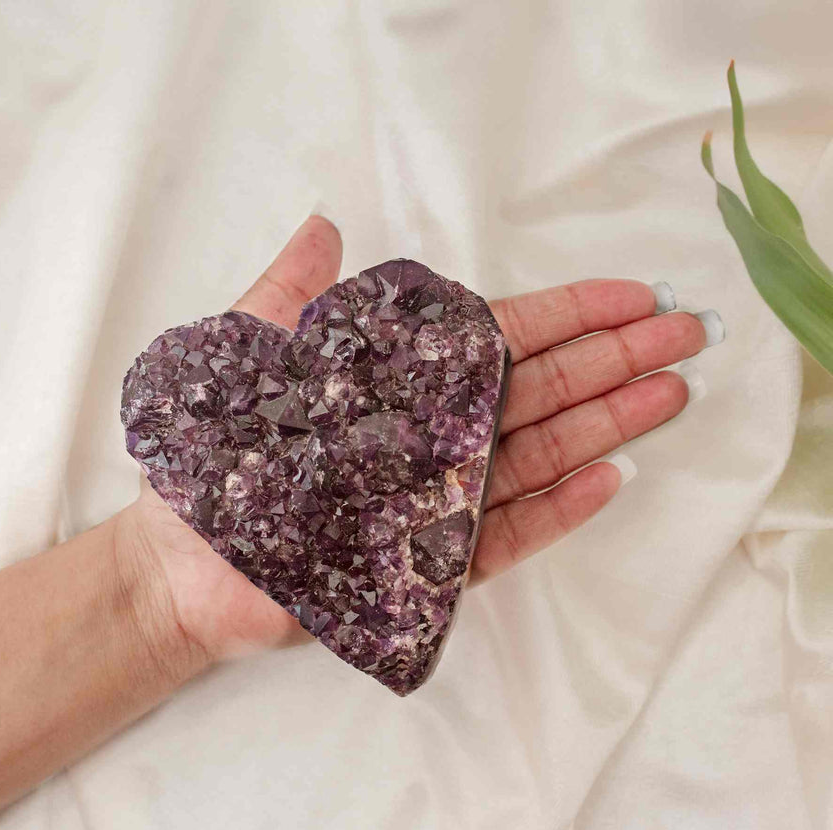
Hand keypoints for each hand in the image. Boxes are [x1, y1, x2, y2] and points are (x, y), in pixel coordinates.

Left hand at [117, 215, 708, 674]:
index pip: (497, 339)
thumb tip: (326, 224)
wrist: (183, 566)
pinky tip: (606, 476)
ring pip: (534, 456)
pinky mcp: (430, 564)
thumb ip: (291, 294)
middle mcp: (431, 438)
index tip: (634, 295)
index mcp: (399, 384)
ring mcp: (436, 501)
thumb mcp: (248, 358)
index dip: (567, 314)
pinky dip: (554, 507)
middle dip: (612, 361)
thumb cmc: (214, 463)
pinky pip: (501, 534)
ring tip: (668, 395)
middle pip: (536, 392)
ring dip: (603, 425)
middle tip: (686, 338)